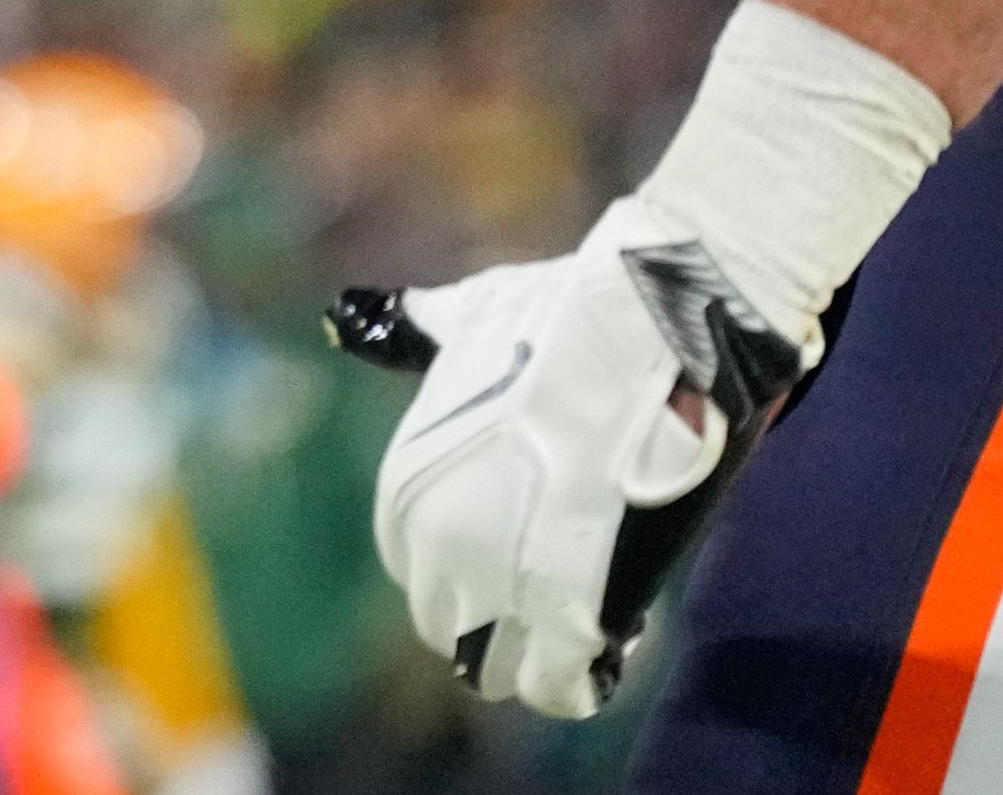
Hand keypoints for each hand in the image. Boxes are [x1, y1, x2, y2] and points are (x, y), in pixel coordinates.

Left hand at [352, 200, 807, 715]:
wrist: (651, 330)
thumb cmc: (566, 316)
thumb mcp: (464, 320)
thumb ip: (414, 333)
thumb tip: (352, 316)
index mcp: (408, 487)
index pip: (410, 562)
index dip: (465, 561)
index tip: (515, 547)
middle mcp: (438, 544)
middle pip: (448, 621)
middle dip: (493, 616)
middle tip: (553, 589)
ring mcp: (501, 584)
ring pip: (496, 668)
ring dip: (533, 655)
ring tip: (582, 619)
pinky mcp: (576, 615)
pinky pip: (558, 687)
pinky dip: (579, 678)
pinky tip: (610, 641)